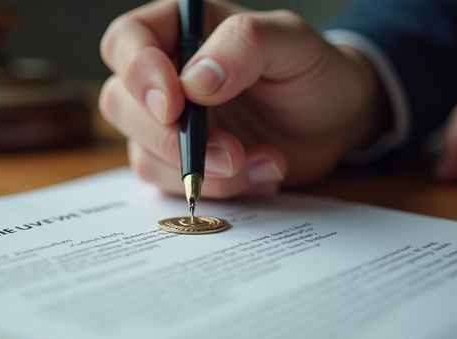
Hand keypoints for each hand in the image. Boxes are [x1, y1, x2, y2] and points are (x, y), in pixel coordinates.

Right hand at [99, 0, 388, 197]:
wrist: (335, 122)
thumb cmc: (312, 71)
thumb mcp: (292, 42)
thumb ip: (244, 45)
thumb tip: (193, 81)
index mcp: (181, 30)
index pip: (127, 40)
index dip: (138, 73)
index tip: (175, 106)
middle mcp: (165, 76)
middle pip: (121, 104)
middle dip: (172, 139)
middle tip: (230, 152)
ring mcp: (170, 125)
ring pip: (143, 153)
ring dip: (201, 170)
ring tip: (264, 162)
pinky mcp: (183, 163)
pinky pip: (171, 185)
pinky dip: (218, 190)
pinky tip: (260, 175)